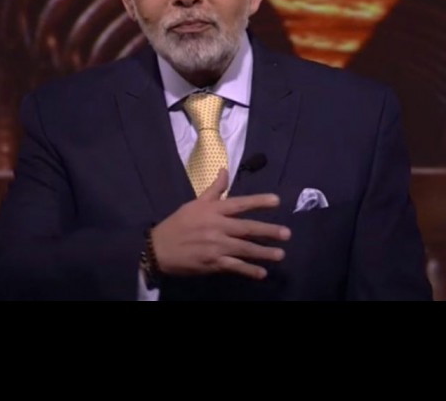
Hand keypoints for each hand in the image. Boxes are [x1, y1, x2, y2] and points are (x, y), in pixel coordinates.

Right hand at [150, 169, 290, 280]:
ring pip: (244, 249)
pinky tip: (262, 273)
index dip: (258, 201)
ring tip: (280, 254)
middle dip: (268, 231)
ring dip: (263, 252)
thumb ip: (214, 190)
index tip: (277, 201)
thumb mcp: (195, 203)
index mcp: (213, 211)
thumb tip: (225, 171)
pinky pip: (234, 267)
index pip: (239, 204)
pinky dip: (249, 270)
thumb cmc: (179, 224)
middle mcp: (216, 227)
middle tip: (286, 233)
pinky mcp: (212, 263)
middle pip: (247, 228)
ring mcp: (215, 246)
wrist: (158, 248)